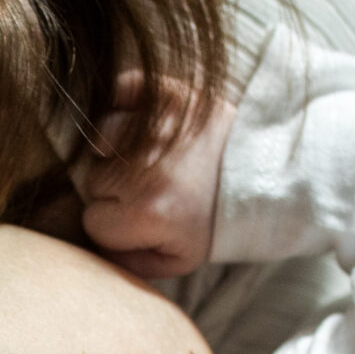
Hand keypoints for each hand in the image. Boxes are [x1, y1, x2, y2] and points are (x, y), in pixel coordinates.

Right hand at [72, 71, 235, 279]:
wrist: (262, 173)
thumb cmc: (214, 219)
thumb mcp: (178, 259)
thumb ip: (130, 263)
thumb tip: (96, 250)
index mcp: (146, 215)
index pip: (92, 221)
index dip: (113, 224)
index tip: (138, 219)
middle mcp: (144, 171)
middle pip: (94, 181)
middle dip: (114, 189)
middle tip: (149, 188)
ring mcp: (153, 128)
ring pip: (101, 139)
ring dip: (117, 148)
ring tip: (149, 157)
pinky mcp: (168, 95)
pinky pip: (122, 90)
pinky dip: (125, 100)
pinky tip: (141, 121)